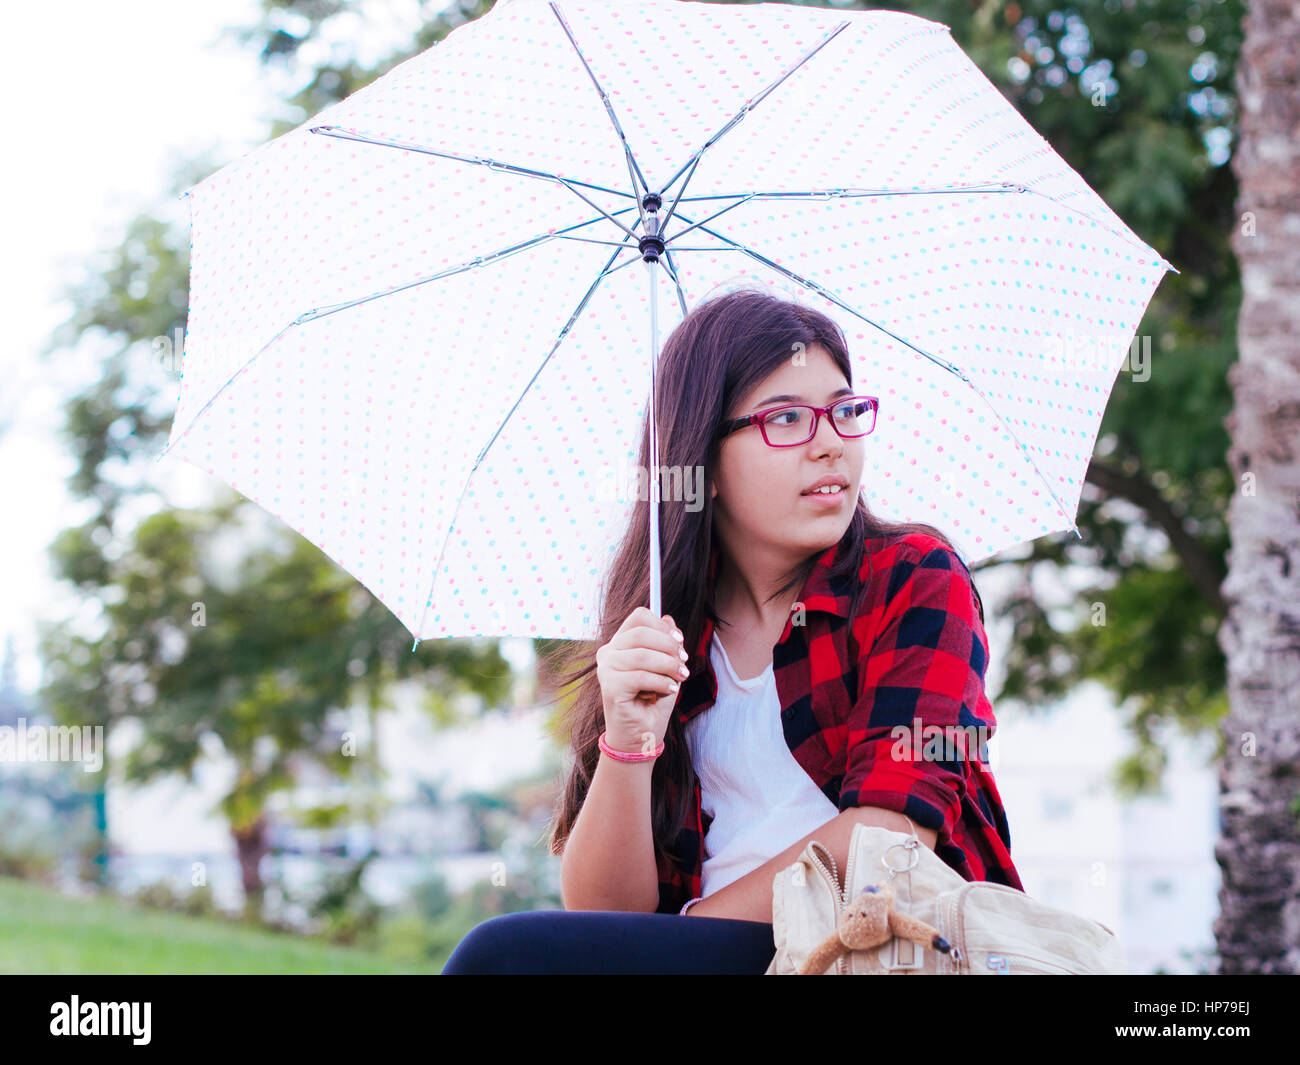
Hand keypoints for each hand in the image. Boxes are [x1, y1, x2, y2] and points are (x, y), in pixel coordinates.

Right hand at [596, 607, 688, 755]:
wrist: (642, 737)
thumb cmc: (653, 702)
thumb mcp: (666, 668)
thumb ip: (666, 644)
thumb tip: (668, 619)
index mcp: (620, 644)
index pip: (638, 617)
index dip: (662, 626)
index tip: (679, 642)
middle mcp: (608, 653)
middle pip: (641, 633)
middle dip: (669, 647)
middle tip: (684, 663)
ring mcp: (606, 669)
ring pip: (642, 655)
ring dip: (668, 667)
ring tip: (680, 679)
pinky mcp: (609, 687)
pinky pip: (641, 676)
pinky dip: (661, 683)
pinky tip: (669, 691)